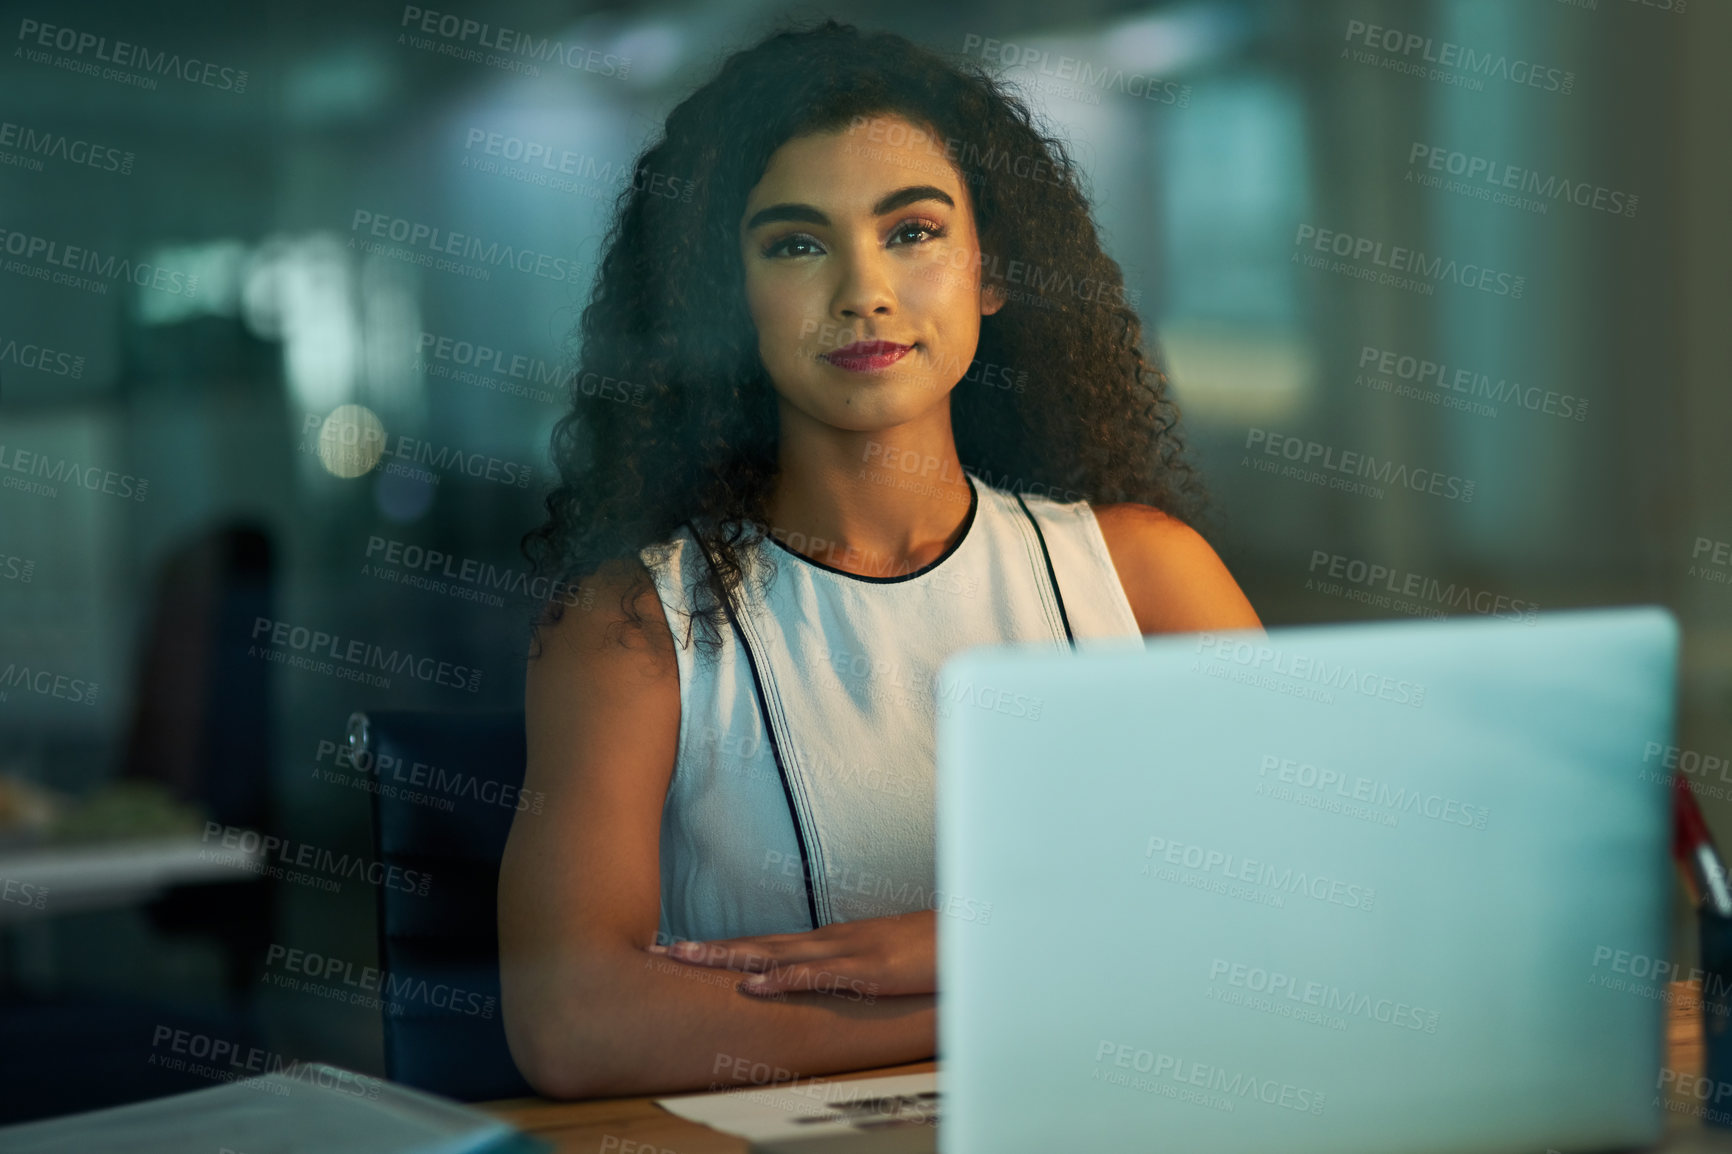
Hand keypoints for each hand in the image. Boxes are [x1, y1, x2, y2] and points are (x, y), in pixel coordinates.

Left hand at [647, 909, 936, 999]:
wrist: (976, 934)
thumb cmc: (933, 952)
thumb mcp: (883, 962)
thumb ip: (852, 971)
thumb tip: (823, 985)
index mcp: (832, 943)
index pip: (766, 944)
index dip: (722, 948)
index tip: (682, 952)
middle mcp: (830, 942)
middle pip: (757, 944)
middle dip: (708, 950)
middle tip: (660, 953)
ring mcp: (847, 952)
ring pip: (775, 954)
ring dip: (727, 957)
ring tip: (683, 960)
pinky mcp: (868, 969)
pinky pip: (818, 975)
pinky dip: (783, 978)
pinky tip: (753, 984)